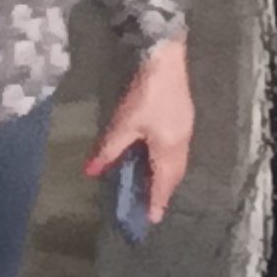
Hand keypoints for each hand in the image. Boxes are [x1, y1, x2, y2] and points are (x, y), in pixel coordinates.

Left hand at [83, 37, 194, 218]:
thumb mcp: (123, 124)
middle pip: (174, 174)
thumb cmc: (145, 93)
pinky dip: (167, 160)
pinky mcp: (183, 116)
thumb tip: (91, 171)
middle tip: (151, 203)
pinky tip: (156, 155)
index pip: (163, 183)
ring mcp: (185, 128)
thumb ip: (108, 150)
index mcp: (169, 149)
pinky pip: (176, 148)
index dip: (156, 201)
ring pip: (177, 161)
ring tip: (152, 183)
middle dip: (163, 190)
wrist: (164, 57)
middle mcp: (182, 142)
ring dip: (165, 175)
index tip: (152, 218)